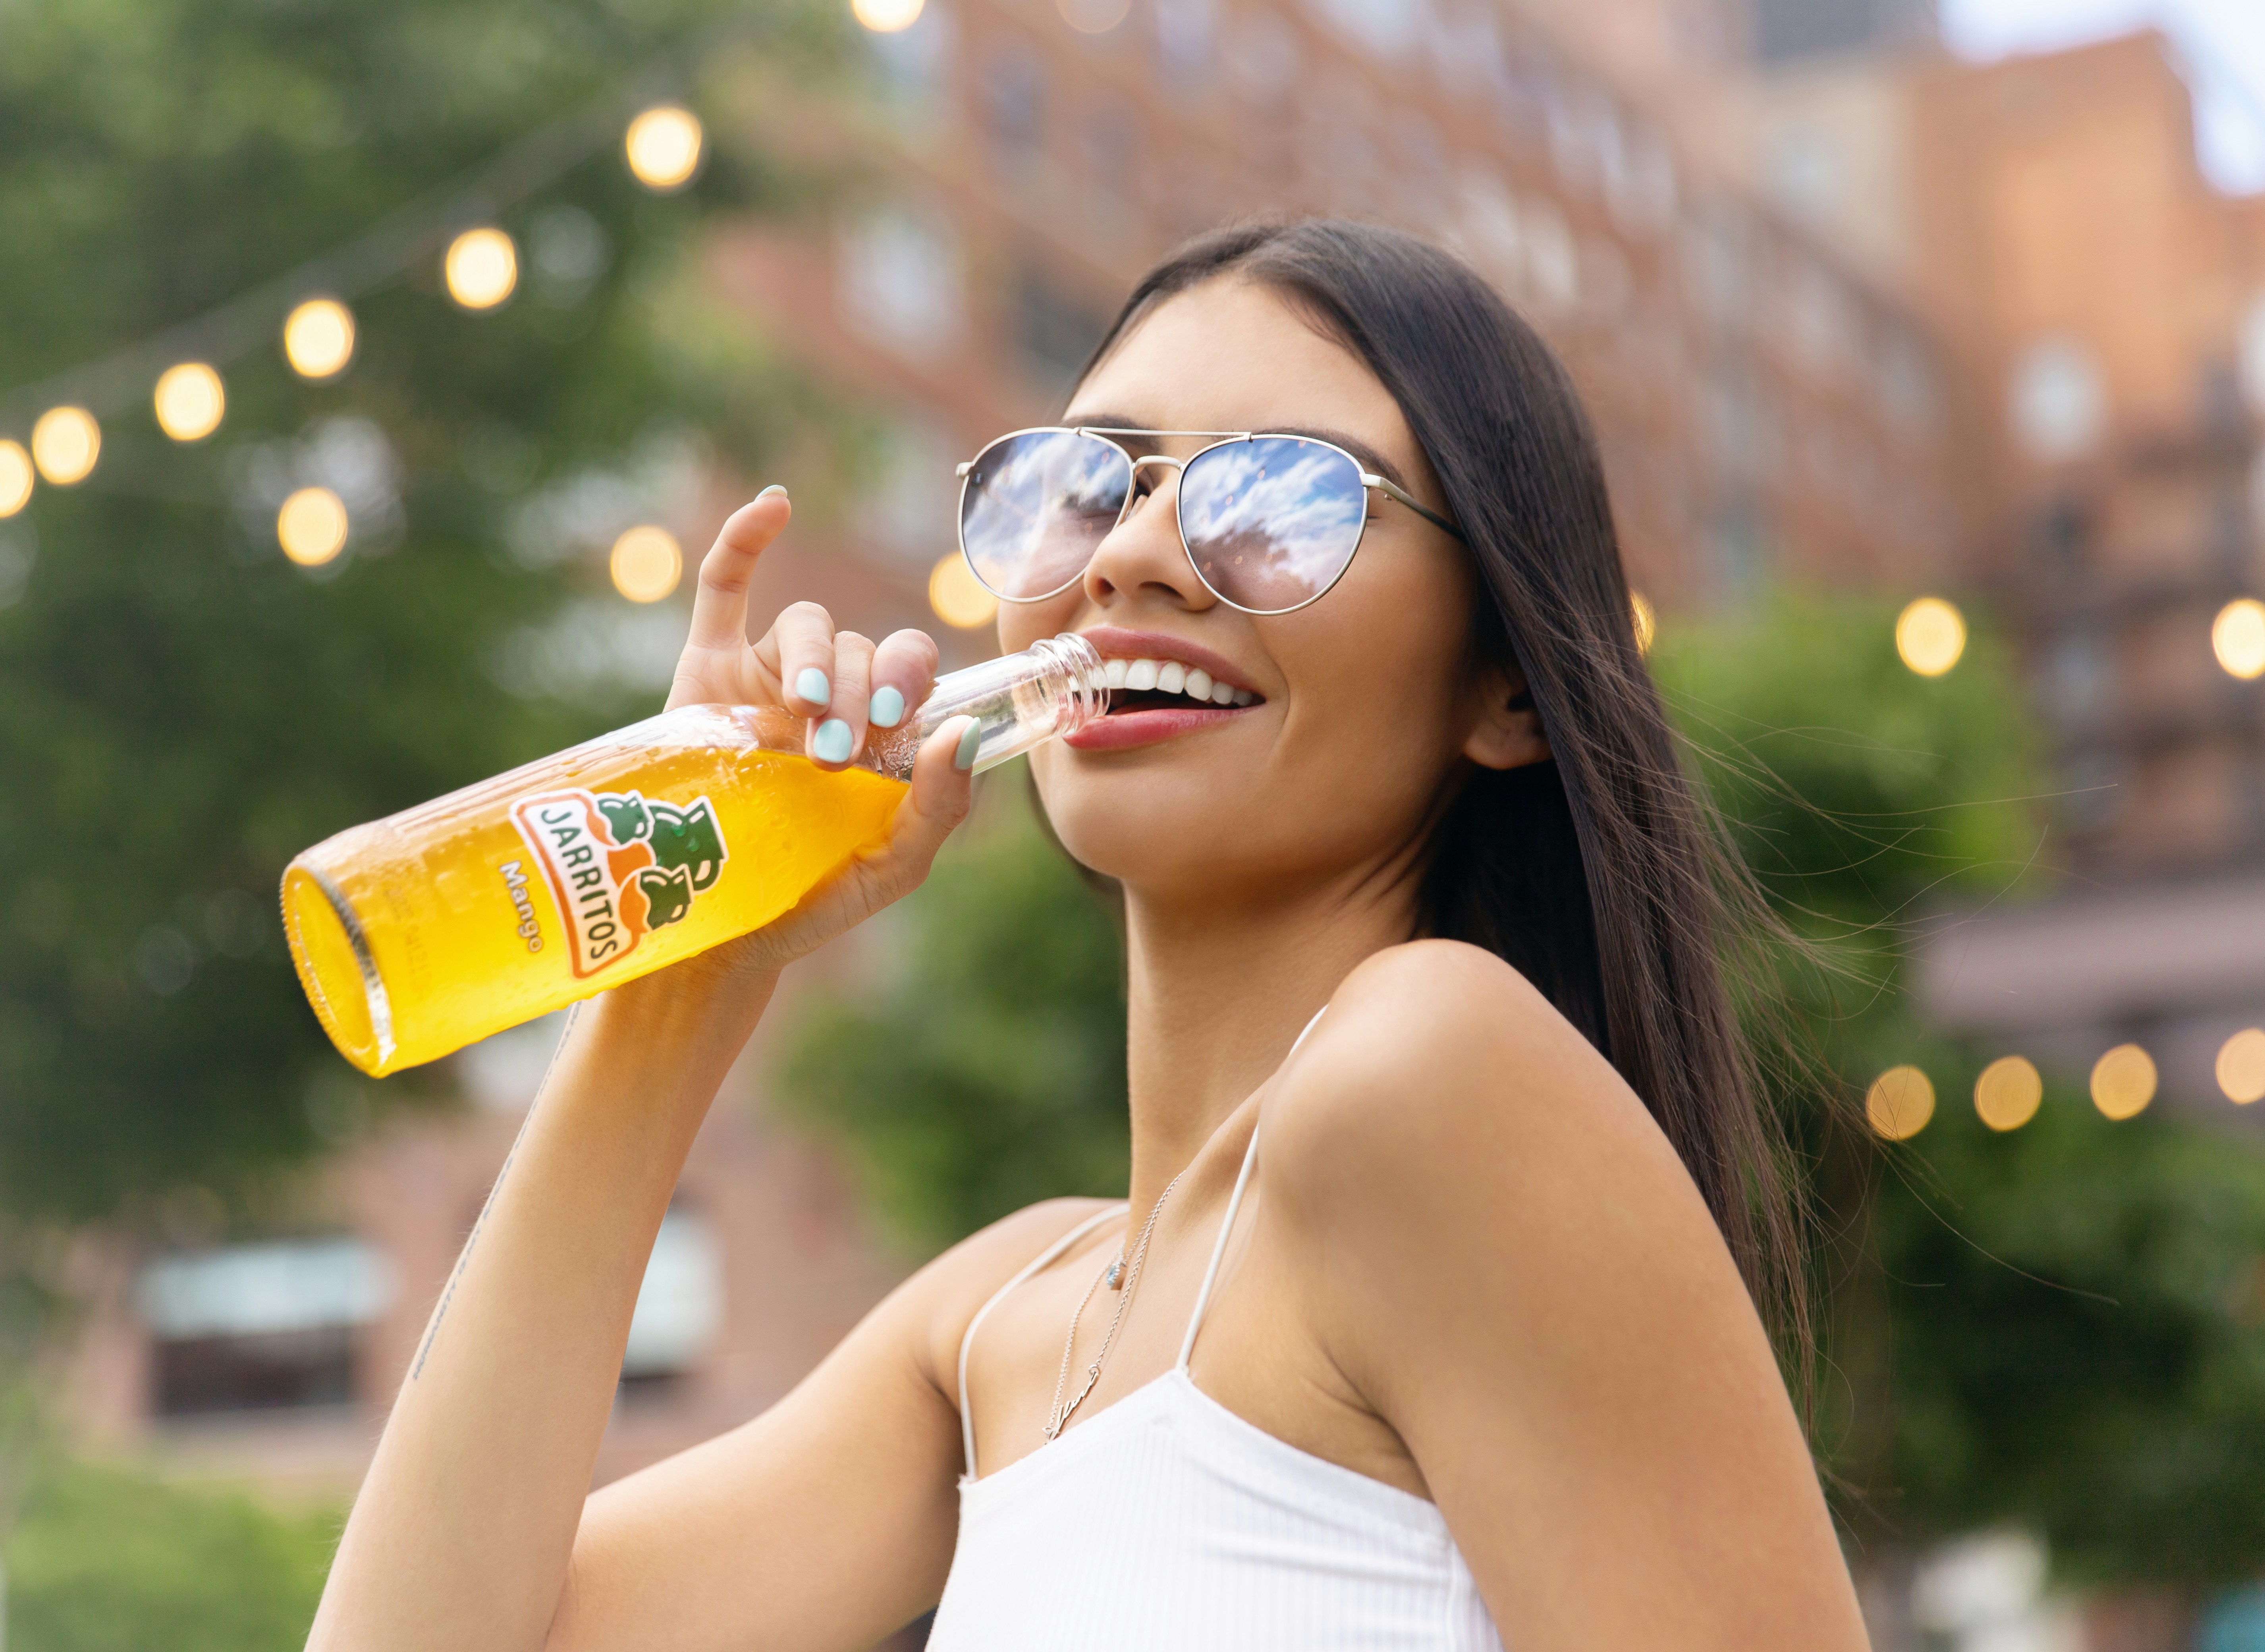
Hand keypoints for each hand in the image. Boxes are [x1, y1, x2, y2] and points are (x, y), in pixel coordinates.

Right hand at [651, 488, 973, 986]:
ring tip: (803, 717)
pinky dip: (745, 540)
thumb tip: (966, 734)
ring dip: (814, 662)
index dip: (909, 674)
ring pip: (806, 624)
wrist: (715, 930)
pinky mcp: (704, 674)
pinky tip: (774, 506)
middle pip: (860, 644)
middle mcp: (829, 694)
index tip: (895, 719)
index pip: (911, 665)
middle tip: (835, 751)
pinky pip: (723, 588)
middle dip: (858, 688)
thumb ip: (942, 806)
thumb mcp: (893, 866)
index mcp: (880, 729)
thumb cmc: (810, 896)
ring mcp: (765, 680)